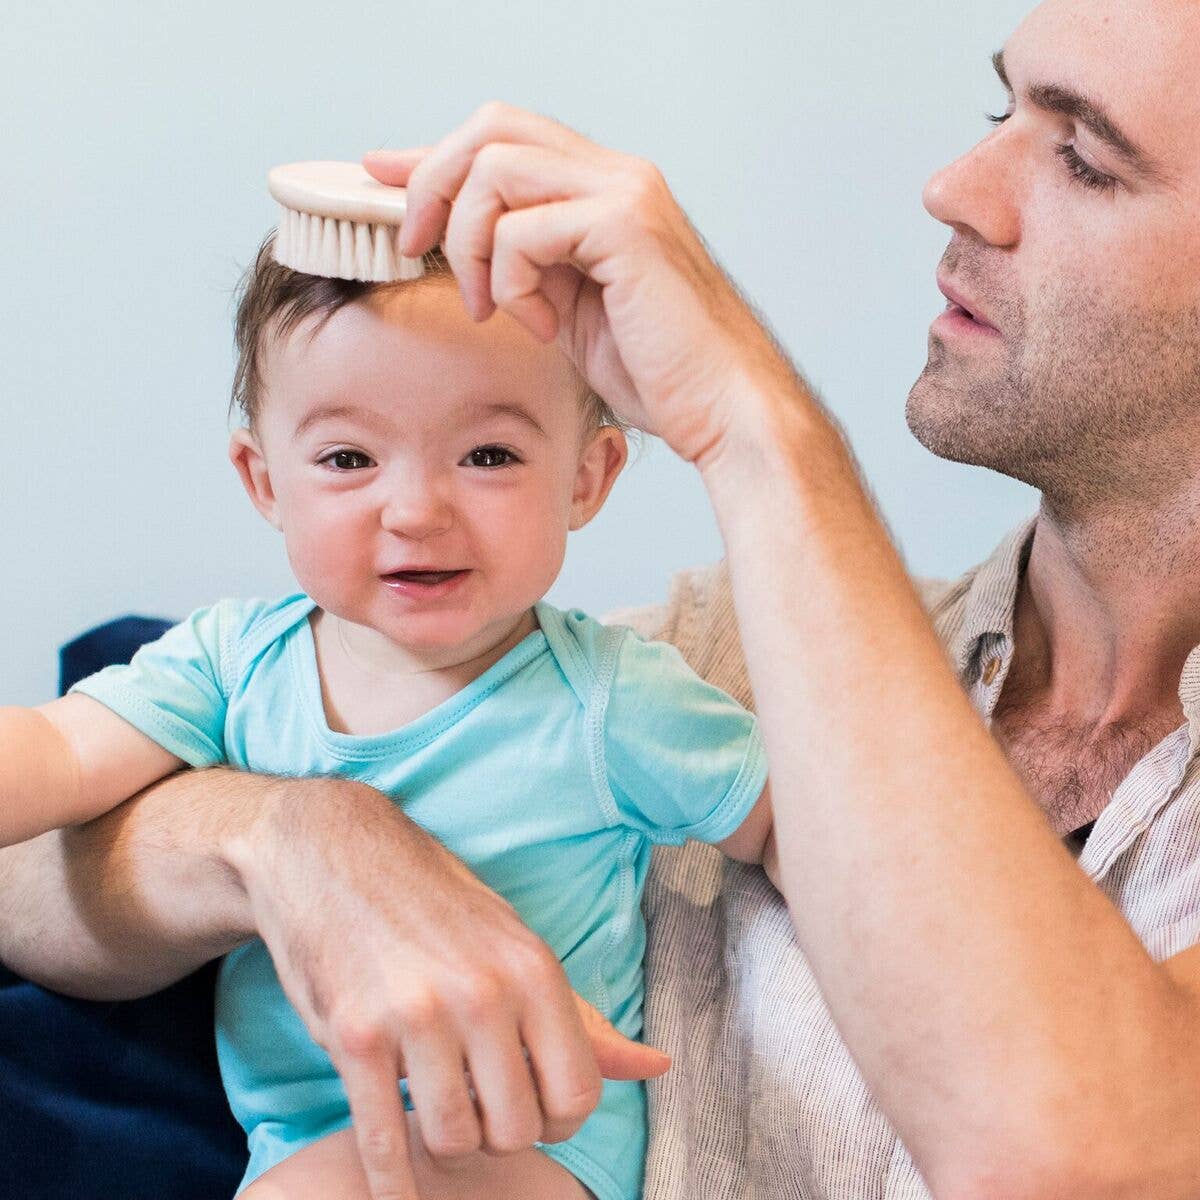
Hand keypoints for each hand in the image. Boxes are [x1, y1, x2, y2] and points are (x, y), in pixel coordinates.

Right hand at [229, 779, 668, 1199]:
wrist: (332, 851)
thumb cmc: (434, 900)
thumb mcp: (517, 942)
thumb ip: (580, 1017)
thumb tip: (657, 1067)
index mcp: (534, 969)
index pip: (578, 1094)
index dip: (558, 1119)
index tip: (533, 1108)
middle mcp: (483, 993)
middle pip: (516, 1130)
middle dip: (499, 1133)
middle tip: (479, 1104)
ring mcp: (414, 1016)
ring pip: (452, 1139)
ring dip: (444, 1139)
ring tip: (435, 1102)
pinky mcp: (353, 1036)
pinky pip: (381, 1143)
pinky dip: (391, 1183)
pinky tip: (396, 1191)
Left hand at [364, 105, 796, 471]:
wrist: (724, 409)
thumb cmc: (660, 374)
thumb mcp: (570, 313)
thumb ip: (526, 269)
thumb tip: (461, 248)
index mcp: (605, 191)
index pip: (504, 139)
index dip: (433, 156)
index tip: (380, 179)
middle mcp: (617, 175)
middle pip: (492, 127)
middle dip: (433, 182)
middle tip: (415, 247)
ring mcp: (625, 192)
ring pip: (495, 167)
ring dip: (469, 242)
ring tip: (492, 308)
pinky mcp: (626, 225)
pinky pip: (523, 228)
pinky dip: (511, 279)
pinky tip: (538, 325)